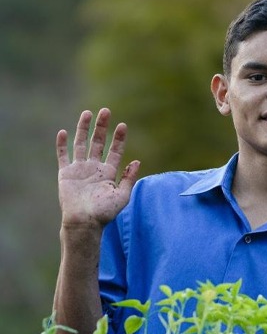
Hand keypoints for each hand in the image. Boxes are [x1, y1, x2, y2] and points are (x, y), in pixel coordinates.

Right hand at [56, 108, 139, 227]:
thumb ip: (129, 178)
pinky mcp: (65, 173)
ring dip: (84, 129)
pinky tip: (63, 132)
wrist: (84, 222)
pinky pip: (63, 156)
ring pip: (81, 144)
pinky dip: (62, 144)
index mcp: (108, 173)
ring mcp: (79, 169)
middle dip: (102, 127)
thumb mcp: (122, 195)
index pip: (115, 151)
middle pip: (98, 142)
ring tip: (87, 113)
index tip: (123, 125)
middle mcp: (94, 168)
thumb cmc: (105, 212)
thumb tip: (137, 161)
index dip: (119, 138)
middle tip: (105, 111)